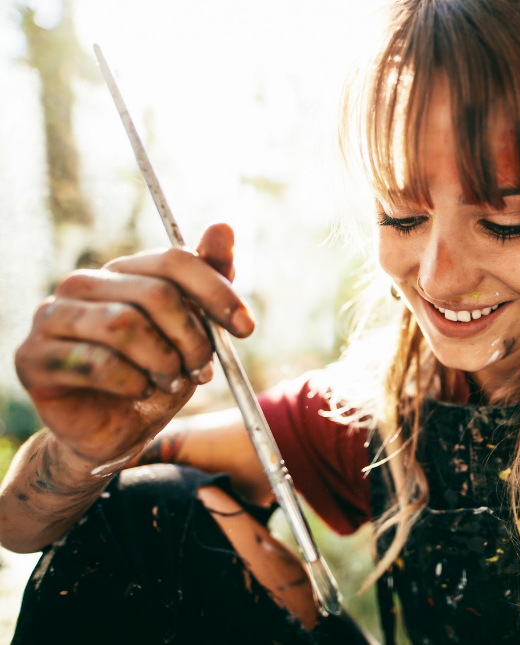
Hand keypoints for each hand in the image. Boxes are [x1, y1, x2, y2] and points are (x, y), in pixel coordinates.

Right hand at [14, 223, 252, 469]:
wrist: (116, 430)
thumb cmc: (156, 374)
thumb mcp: (194, 331)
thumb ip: (209, 280)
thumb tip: (223, 226)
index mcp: (123, 271)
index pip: (174, 261)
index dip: (217, 292)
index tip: (246, 328)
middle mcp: (83, 284)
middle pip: (156, 294)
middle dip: (192, 338)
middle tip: (200, 369)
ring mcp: (52, 317)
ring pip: (125, 326)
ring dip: (163, 362)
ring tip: (169, 382)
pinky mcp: (34, 357)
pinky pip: (97, 363)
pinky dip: (132, 383)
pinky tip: (138, 391)